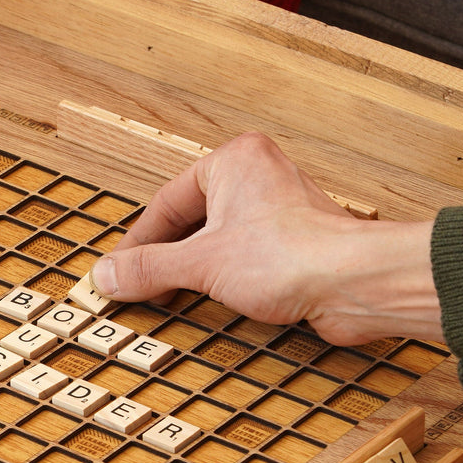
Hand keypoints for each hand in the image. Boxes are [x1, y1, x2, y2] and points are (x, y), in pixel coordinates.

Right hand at [91, 132, 443, 346]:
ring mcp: (277, 212)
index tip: (117, 273)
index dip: (137, 244)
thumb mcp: (200, 264)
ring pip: (215, 241)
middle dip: (163, 259)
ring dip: (190, 272)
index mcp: (233, 161)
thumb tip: (108, 276)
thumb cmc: (293, 255)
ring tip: (166, 297)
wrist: (355, 283)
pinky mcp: (292, 245)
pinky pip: (240, 258)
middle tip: (136, 287)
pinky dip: (219, 280)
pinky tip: (207, 301)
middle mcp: (257, 178)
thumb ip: (148, 269)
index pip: (166, 203)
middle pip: (190, 222)